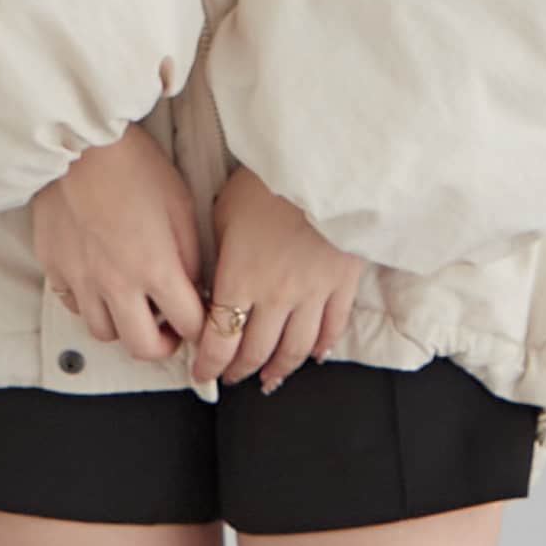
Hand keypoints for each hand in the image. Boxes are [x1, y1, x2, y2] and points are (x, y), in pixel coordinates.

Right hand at [31, 124, 206, 360]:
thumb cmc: (134, 165)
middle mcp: (116, 284)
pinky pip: (74, 306)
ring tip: (134, 305)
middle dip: (163, 345)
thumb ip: (190, 253)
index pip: (188, 324)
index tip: (202, 319)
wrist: (78, 143)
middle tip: (169, 329)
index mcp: (155, 268)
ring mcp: (81, 279)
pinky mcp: (54, 268)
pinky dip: (92, 305)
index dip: (202, 326)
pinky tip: (101, 284)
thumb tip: (194, 285)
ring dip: (124, 326)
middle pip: (142, 347)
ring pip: (103, 333)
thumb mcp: (180, 204)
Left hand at [192, 164, 363, 393]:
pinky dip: (323, 347)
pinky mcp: (342, 284)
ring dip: (279, 370)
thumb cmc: (268, 181)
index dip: (208, 364)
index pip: (220, 340)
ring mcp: (313, 294)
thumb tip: (212, 276)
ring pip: (295, 349)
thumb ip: (218, 251)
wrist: (322, 166)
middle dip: (238, 370)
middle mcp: (275, 296)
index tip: (202, 373)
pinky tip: (314, 356)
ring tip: (268, 379)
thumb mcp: (225, 210)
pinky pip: (332, 327)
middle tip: (230, 377)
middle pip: (256, 351)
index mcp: (240, 279)